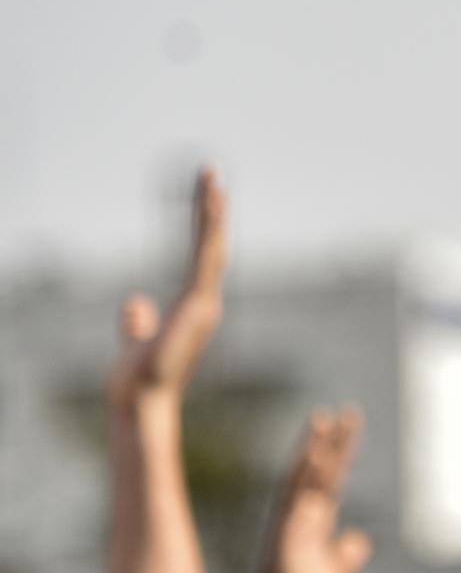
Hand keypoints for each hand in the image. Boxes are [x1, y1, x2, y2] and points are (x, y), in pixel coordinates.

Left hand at [106, 168, 227, 414]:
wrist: (141, 399)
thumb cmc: (138, 379)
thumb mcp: (137, 339)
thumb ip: (139, 321)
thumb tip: (136, 301)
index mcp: (193, 309)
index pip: (199, 258)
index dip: (202, 227)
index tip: (206, 197)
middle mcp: (205, 303)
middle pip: (209, 246)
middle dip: (210, 209)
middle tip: (210, 173)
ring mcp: (205, 303)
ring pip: (211, 247)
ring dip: (212, 212)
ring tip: (212, 178)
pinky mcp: (199, 304)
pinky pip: (206, 259)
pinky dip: (210, 231)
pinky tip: (211, 204)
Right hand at [254, 409, 372, 572]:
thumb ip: (347, 555)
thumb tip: (358, 539)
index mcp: (317, 519)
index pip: (331, 476)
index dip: (340, 449)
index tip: (349, 420)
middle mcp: (302, 516)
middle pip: (318, 471)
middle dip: (329, 442)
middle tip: (340, 412)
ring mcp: (291, 525)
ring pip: (302, 482)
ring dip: (312, 453)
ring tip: (321, 422)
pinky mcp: (284, 541)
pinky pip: (294, 508)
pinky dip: (302, 488)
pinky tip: (311, 463)